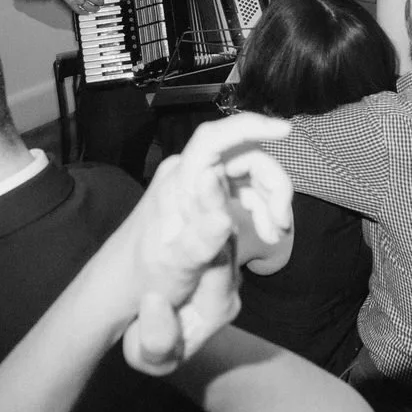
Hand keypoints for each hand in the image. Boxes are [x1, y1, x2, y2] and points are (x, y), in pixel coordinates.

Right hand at [46, 0, 106, 15]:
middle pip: (97, 0)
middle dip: (101, 2)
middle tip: (102, 1)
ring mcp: (78, 0)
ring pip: (91, 8)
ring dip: (96, 9)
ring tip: (97, 8)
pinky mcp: (72, 4)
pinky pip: (80, 11)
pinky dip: (84, 13)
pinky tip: (87, 13)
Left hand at [118, 113, 293, 375]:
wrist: (124, 285)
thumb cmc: (146, 276)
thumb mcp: (177, 263)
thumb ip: (202, 236)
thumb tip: (224, 211)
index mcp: (181, 180)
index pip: (215, 138)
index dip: (251, 126)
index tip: (287, 130)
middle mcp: (188, 173)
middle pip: (242, 156)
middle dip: (272, 183)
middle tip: (281, 224)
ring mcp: (196, 183)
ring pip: (245, 172)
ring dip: (268, 198)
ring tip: (274, 235)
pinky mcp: (203, 196)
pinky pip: (239, 188)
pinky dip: (257, 207)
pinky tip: (265, 233)